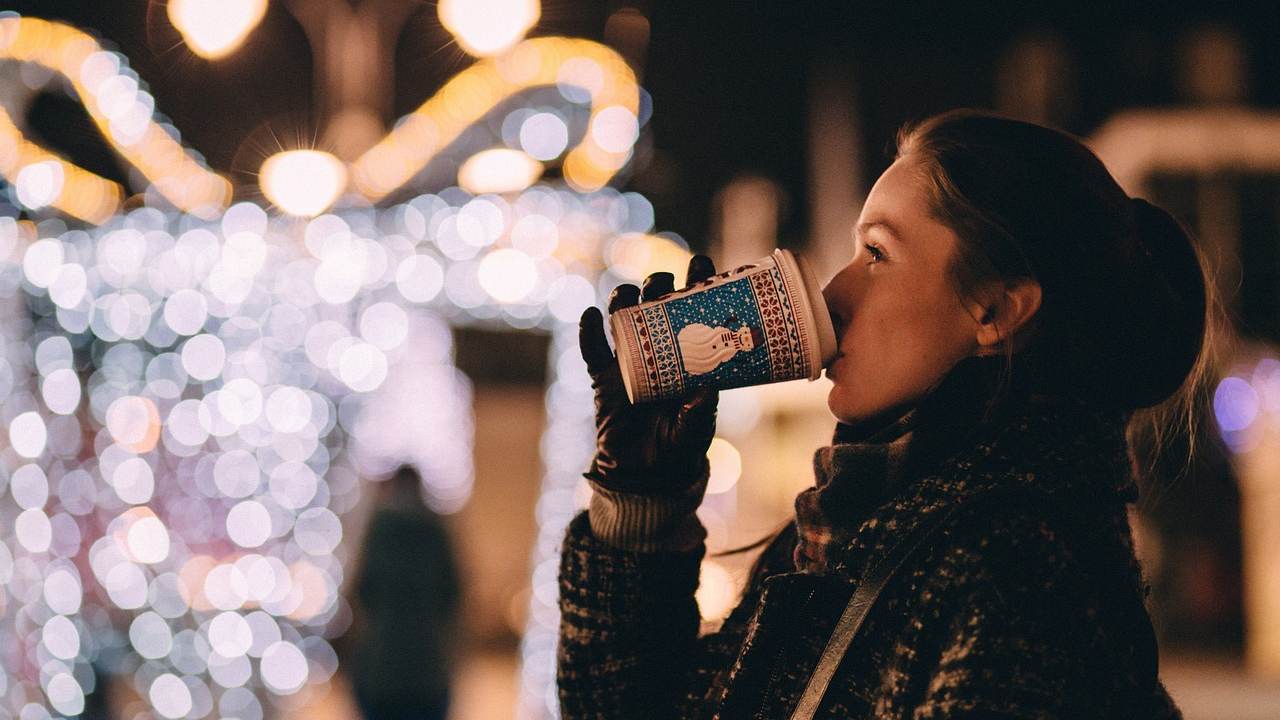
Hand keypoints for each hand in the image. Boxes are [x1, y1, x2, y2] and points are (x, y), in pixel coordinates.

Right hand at [578, 255, 718, 495]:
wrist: (646, 475)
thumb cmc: (679, 447)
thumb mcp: (696, 429)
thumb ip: (699, 411)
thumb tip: (706, 389)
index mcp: (687, 356)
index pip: (693, 312)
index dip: (696, 285)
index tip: (701, 264)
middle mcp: (658, 351)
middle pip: (656, 306)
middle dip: (658, 286)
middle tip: (664, 283)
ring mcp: (628, 362)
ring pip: (623, 320)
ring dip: (624, 300)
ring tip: (628, 294)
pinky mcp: (603, 379)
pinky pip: (592, 351)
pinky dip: (589, 332)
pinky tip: (590, 316)